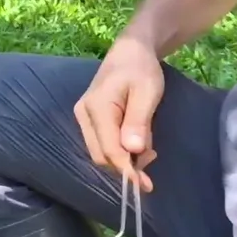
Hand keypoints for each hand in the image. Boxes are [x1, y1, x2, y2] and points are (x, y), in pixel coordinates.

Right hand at [73, 36, 164, 191]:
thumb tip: (133, 150)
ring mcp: (83, 117)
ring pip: (100, 151)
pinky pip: (101, 143)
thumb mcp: (147, 92)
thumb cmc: (141, 69)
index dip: (127, 170)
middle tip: (153, 159)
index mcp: (96, 108)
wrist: (130, 51)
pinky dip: (119, 151)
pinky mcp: (89, 119)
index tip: (146, 186)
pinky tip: (137, 144)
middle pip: (101, 155)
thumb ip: (139, 121)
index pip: (109, 149)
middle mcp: (84, 114)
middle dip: (125, 166)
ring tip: (149, 150)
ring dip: (123, 159)